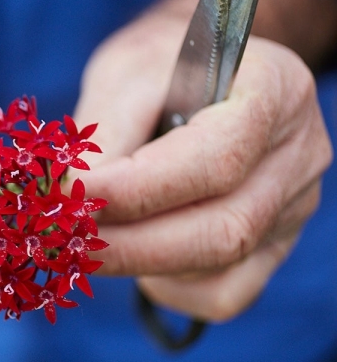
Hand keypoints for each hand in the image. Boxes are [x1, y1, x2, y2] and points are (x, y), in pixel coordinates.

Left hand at [74, 10, 332, 321]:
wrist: (199, 73)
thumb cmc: (158, 68)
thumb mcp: (125, 75)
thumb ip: (105, 135)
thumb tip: (72, 202)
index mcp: (275, 91)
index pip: (214, 160)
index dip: (136, 190)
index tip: (69, 198)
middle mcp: (298, 154)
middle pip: (223, 228)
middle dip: (130, 245)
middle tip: (63, 241)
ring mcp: (294, 206)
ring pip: (220, 266)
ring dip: (141, 263)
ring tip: (89, 238)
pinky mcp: (274, 245)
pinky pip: (223, 293)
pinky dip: (168, 286)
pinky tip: (136, 253)